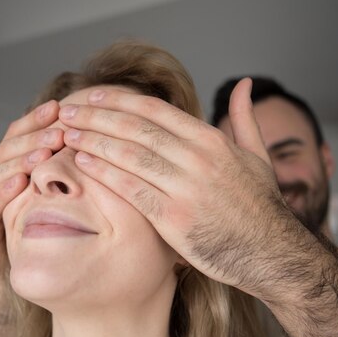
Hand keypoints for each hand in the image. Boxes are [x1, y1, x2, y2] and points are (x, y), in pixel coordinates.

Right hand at [0, 100, 64, 277]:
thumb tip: (101, 141)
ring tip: (44, 154)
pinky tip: (19, 183)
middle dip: (34, 138)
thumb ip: (66, 167)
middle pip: (9, 148)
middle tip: (60, 132)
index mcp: (7, 163)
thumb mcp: (54, 191)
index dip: (37, 119)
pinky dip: (2, 192)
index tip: (60, 106)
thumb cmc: (38, 225)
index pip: (19, 133)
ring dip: (21, 161)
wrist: (15, 267)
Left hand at [58, 79, 297, 291]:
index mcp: (212, 140)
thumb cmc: (260, 206)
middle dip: (96, 115)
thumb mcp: (257, 155)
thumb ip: (244, 117)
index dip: (119, 100)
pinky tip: (82, 162)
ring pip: (129, 155)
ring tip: (65, 132)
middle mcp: (198, 158)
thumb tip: (242, 84)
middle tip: (66, 109)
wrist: (271, 253)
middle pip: (135, 128)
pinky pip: (131, 190)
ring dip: (93, 140)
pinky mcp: (175, 219)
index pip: (155, 110)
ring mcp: (186, 189)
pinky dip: (104, 173)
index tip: (93, 95)